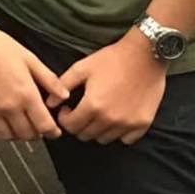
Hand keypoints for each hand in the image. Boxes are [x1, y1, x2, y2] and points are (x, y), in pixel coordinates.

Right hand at [0, 20, 69, 141]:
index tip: (54, 131)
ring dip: (14, 134)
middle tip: (35, 126)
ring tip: (16, 125)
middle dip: (35, 133)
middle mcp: (8, 106)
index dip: (52, 132)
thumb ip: (49, 79)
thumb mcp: (29, 58)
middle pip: (26, 134)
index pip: (44, 125)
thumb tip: (64, 95)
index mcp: (25, 93)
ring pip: (5, 136)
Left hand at [49, 29, 166, 144]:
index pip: (71, 126)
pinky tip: (117, 116)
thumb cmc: (113, 58)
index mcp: (93, 105)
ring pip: (104, 139)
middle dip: (80, 124)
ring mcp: (127, 124)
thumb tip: (49, 102)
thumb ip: (64, 85)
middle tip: (82, 110)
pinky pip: (125, 139)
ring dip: (98, 129)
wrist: (145, 54)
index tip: (68, 109)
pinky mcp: (142, 124)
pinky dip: (119, 132)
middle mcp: (110, 119)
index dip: (65, 118)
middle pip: (86, 135)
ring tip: (100, 112)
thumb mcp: (83, 66)